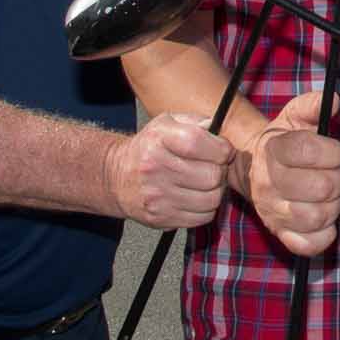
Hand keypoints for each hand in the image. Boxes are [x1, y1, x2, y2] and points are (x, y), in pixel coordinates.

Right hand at [104, 112, 234, 229]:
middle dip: (221, 170)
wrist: (116, 177)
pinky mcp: (160, 218)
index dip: (221, 148)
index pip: (198, 142)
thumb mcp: (167, 123)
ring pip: (211, 199)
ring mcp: (157, 197)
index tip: (224, 150)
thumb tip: (219, 128)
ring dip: (216, 191)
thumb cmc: (149, 147)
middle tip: (215, 167)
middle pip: (211, 175)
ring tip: (206, 182)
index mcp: (158, 139)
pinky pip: (202, 217)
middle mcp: (155, 168)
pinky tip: (196, 196)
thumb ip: (196, 121)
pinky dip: (206, 208)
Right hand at [242, 92, 339, 254]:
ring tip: (327, 196)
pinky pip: (307, 245)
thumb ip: (312, 105)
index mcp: (273, 151)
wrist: (255, 167)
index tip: (332, 151)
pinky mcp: (280, 234)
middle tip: (332, 174)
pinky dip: (323, 236)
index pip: (307, 151)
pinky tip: (324, 220)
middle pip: (319, 188)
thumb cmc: (284, 141)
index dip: (331, 151)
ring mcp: (273, 212)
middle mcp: (269, 183)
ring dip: (332, 206)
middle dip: (336, 179)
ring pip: (316, 217)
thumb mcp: (294, 116)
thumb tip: (332, 101)